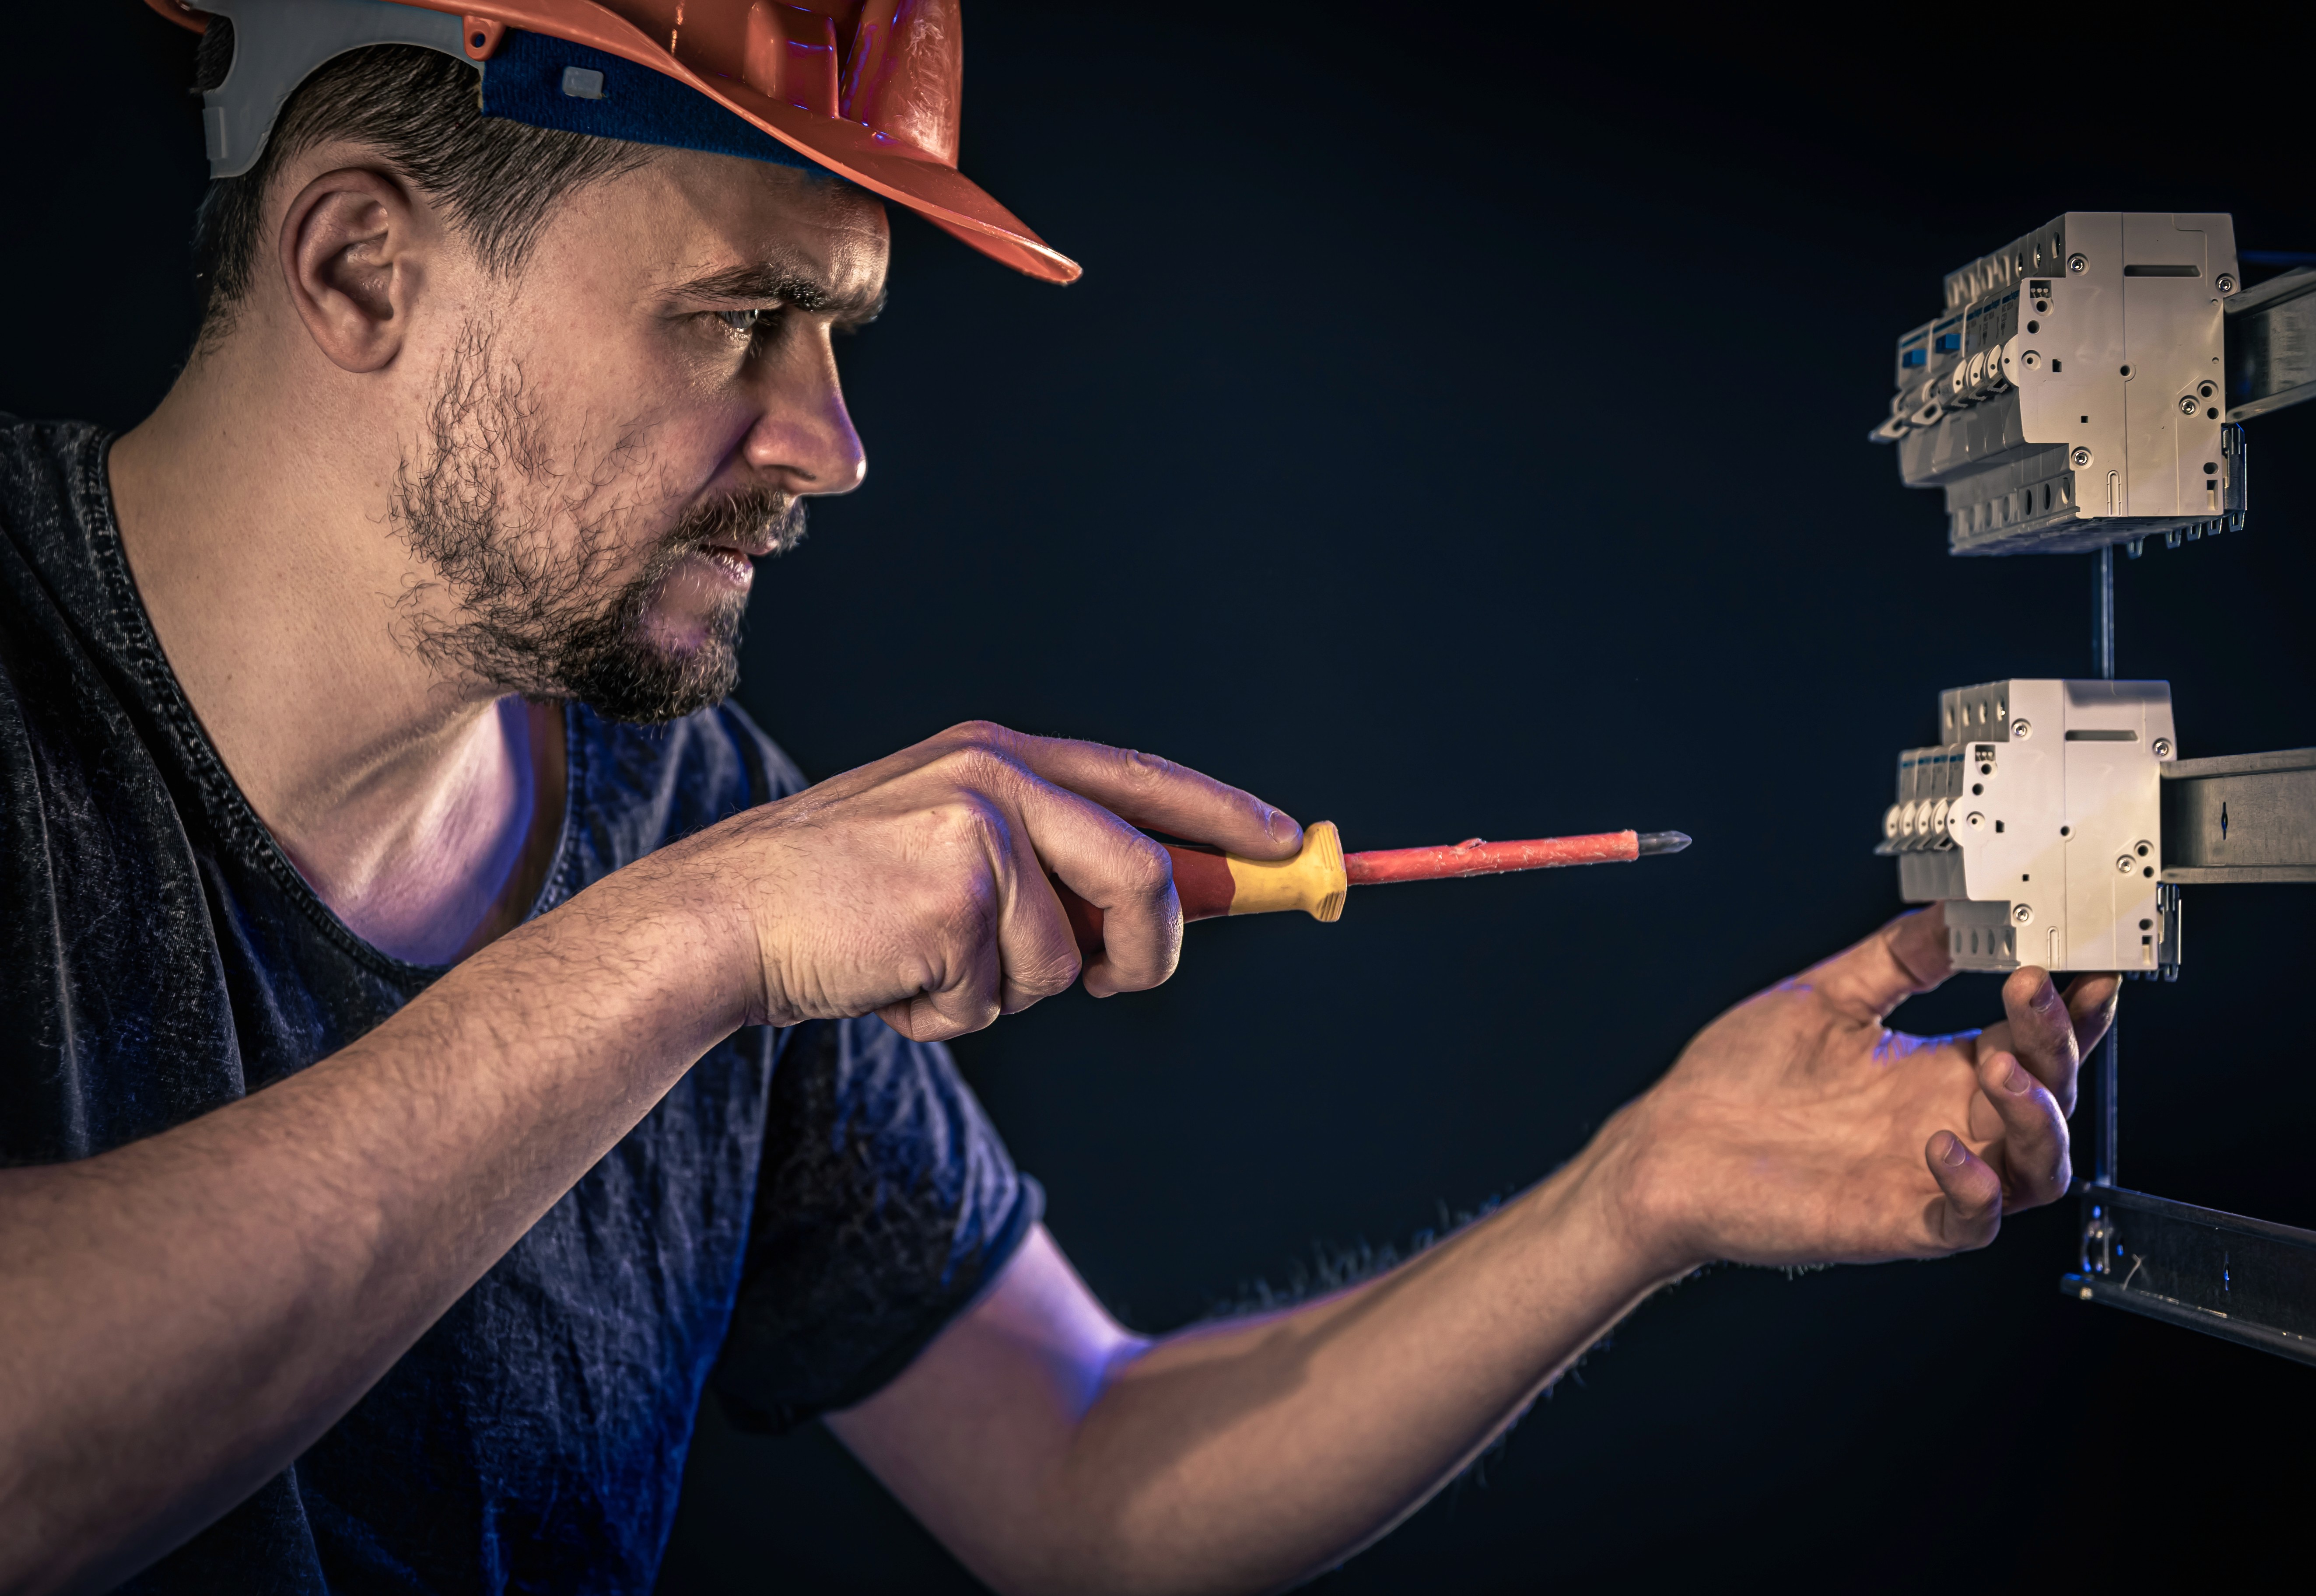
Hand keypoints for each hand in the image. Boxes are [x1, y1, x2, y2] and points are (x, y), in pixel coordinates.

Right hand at [655, 721, 1300, 1039]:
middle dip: (1148, 947)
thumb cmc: (839, 902)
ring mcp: (979, 829)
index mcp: (1001, 754)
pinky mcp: (957, 895)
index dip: (1224, 815)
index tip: (1289, 846)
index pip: (1142, 778)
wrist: (724, 920)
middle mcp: (999, 774)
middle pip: (1145, 875)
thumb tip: (1153, 913)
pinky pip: (1003, 996)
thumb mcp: (947, 852)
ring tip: (927, 968)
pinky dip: (954, 1015)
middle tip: (1114, 980)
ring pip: (1069, 957)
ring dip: (1010, 994)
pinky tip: (892, 981)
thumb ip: (1042, 864)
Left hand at [1601, 904, 2118, 1271]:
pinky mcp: (1900, 1222)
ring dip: (2039, 1117)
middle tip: (2033, 991)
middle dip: (2059, 1043)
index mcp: (1940, 1069)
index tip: (2081, 963)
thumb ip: (1896, 957)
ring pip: (2040, 1166)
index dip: (2068, 1010)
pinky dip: (1976, 1187)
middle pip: (2052, 1096)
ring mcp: (1930, 1177)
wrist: (1668, 1145)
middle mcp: (1949, 1121)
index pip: (2034, 1041)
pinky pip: (1972, 1221)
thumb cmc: (1736, 1076)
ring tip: (2002, 1065)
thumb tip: (1953, 906)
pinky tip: (1943, 1145)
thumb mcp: (1825, 996)